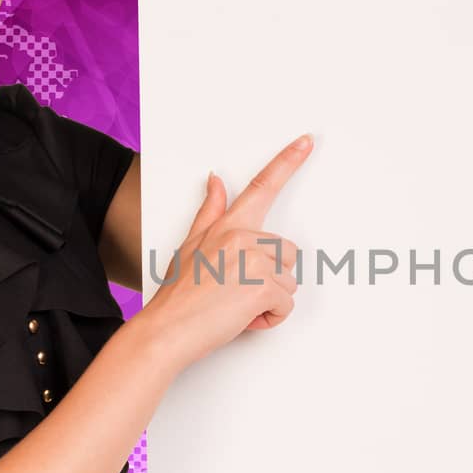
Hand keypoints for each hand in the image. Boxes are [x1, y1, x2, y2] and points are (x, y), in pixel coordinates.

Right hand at [139, 133, 314, 370]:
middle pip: (287, 253)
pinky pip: (286, 304)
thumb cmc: (178, 294)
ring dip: (269, 300)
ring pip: (289, 281)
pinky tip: (244, 318)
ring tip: (236, 307)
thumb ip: (210, 212)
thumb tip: (216, 180)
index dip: (288, 162)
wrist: (166, 330)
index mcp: (229, 225)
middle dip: (270, 277)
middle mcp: (244, 237)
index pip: (262, 187)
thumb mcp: (190, 245)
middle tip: (237, 292)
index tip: (306, 142)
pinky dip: (270, 318)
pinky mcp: (264, 286)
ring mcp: (255, 261)